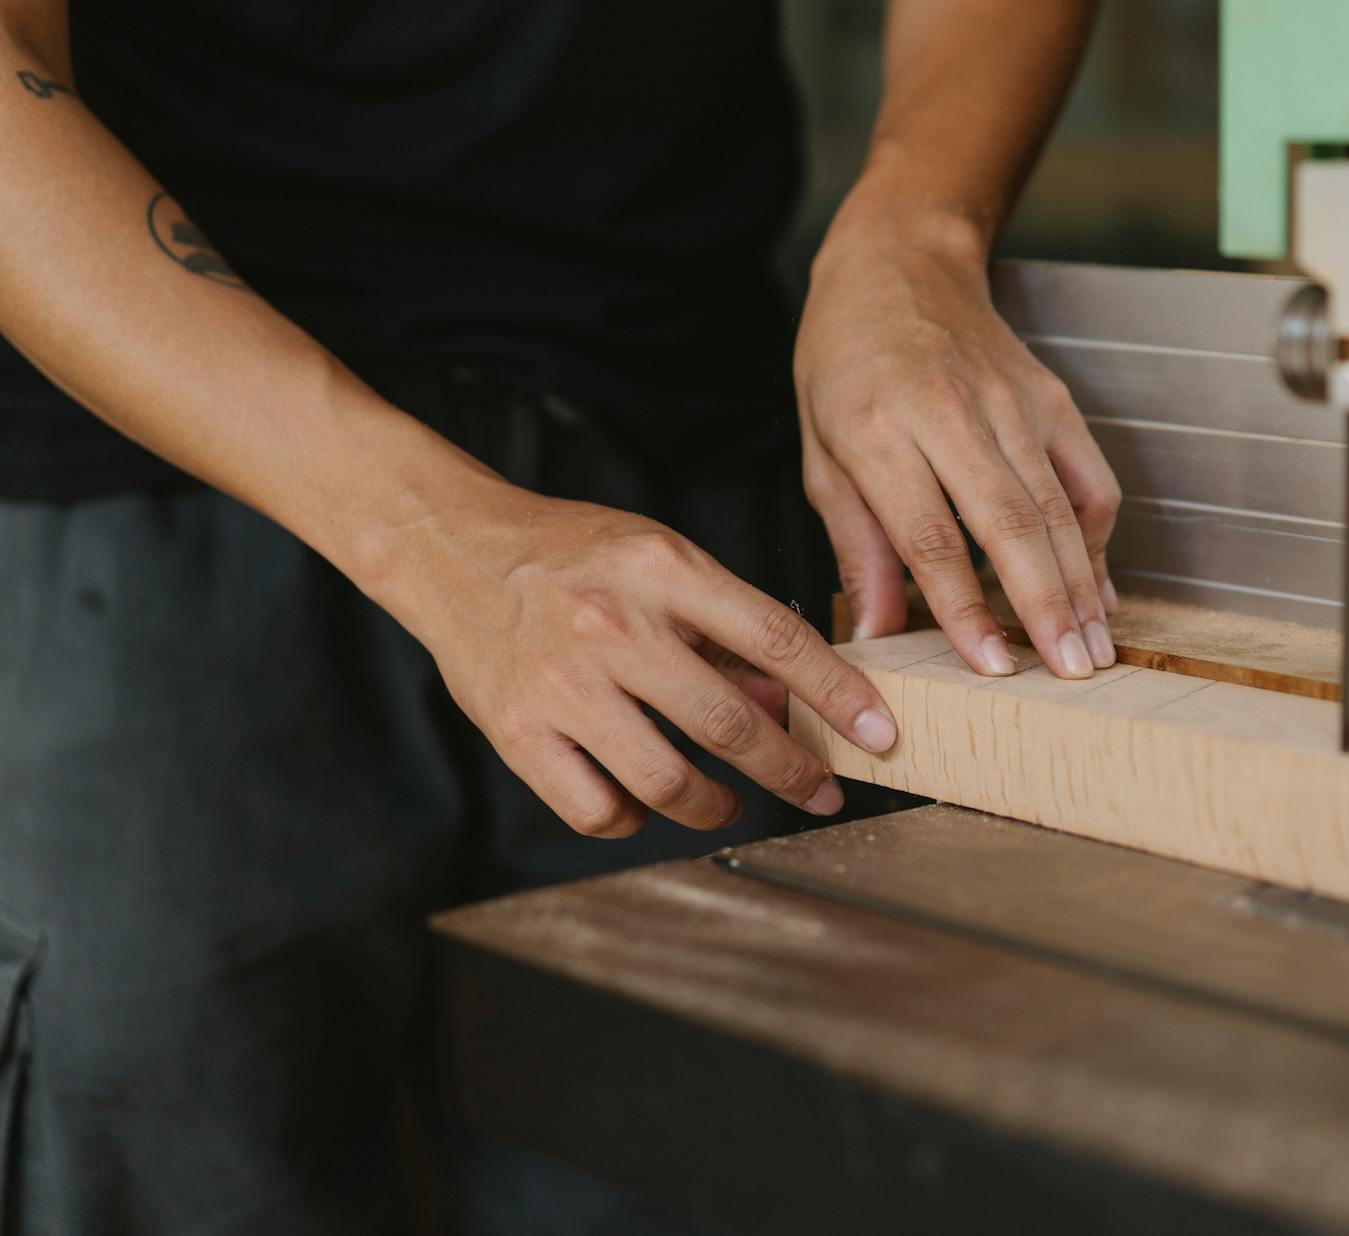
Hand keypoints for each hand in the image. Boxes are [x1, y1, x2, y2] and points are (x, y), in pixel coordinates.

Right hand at [393, 488, 898, 837]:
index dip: (838, 693)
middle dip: (794, 771)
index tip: (878, 734)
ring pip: (667, 781)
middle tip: (824, 793)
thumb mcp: (660, 559)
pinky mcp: (516, 730)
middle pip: (729, 722)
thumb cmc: (573, 554)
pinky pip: (596, 808)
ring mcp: (562, 684)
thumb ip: (725, 627)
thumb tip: (792, 704)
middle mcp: (614, 627)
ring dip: (719, 806)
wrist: (451, 548)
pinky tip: (646, 802)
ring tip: (731, 803)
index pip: (777, 636)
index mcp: (662, 569)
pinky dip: (635, 819)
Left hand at [795, 226, 1121, 679]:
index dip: (963, 607)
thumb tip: (876, 635)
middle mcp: (951, 413)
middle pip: (1011, 523)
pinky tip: (1095, 588)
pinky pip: (1089, 476)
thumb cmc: (845, 364)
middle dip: (1045, 607)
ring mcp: (1011, 402)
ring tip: (1095, 649)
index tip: (990, 667)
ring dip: (1081, 585)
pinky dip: (1097, 537)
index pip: (930, 534)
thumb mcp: (821, 453)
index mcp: (879, 429)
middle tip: (1071, 672)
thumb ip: (856, 545)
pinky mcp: (1052, 399)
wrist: (899, 264)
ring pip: (1057, 506)